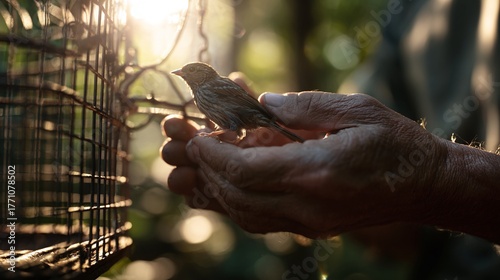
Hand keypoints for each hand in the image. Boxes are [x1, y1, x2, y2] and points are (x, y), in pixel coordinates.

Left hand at [162, 90, 447, 236]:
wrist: (424, 187)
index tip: (197, 137)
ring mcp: (310, 223)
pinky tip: (228, 185)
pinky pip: (261, 222)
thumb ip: (304, 106)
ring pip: (244, 214)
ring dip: (217, 189)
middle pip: (237, 195)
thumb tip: (262, 103)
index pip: (245, 170)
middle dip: (207, 170)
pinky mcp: (312, 229)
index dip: (213, 154)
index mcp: (318, 171)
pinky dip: (236, 204)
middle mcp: (309, 205)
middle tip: (192, 147)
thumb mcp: (355, 110)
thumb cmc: (395, 144)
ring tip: (205, 164)